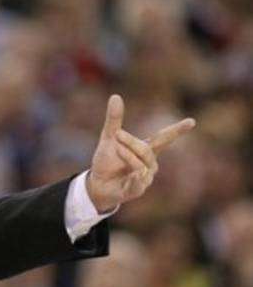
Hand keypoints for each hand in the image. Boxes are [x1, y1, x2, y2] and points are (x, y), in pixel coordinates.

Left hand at [87, 95, 195, 211]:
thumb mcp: (109, 138)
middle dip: (131, 141)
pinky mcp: (137, 190)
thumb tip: (115, 96)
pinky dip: (133, 175)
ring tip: (115, 149)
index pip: (164, 138)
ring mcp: (145, 178)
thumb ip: (114, 120)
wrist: (96, 184)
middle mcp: (149, 164)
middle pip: (146, 150)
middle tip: (116, 135)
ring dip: (127, 155)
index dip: (177, 130)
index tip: (191, 121)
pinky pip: (139, 181)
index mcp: (146, 150)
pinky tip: (128, 174)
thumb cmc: (106, 161)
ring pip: (142, 164)